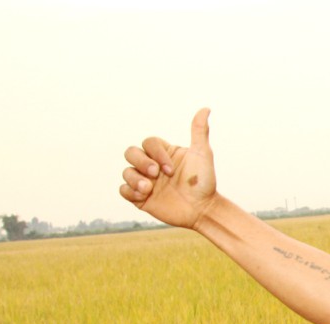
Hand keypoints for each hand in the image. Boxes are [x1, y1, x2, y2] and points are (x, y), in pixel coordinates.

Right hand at [119, 108, 215, 228]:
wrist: (203, 210)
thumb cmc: (204, 182)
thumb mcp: (202, 155)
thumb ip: (199, 132)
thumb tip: (205, 108)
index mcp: (163, 153)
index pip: (148, 142)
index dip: (156, 153)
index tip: (172, 169)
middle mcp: (151, 165)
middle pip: (130, 153)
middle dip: (140, 162)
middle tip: (155, 174)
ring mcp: (145, 181)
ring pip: (126, 172)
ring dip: (134, 179)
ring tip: (148, 189)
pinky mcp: (141, 198)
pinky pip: (123, 190)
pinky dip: (130, 192)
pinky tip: (144, 197)